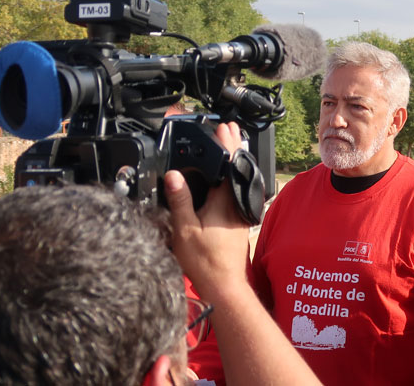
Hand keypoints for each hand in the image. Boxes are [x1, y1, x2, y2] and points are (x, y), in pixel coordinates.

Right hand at [165, 122, 249, 300]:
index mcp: (225, 202)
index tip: (223, 128)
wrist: (224, 285)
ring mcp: (239, 213)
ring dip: (233, 162)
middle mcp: (236, 205)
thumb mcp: (184, 230)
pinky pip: (236, 192)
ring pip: (238, 180)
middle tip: (228, 129)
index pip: (228, 165)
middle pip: (237, 169)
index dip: (226, 144)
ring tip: (228, 146)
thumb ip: (180, 201)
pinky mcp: (238, 222)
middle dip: (232, 147)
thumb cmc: (206, 262)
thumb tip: (174, 176)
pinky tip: (223, 179)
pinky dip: (230, 178)